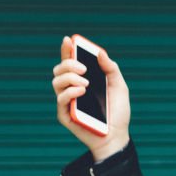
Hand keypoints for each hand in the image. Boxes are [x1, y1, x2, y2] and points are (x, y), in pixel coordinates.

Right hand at [52, 36, 131, 161]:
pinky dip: (70, 92)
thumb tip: (99, 52)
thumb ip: (110, 68)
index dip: (67, 49)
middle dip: (68, 63)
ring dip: (70, 77)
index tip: (69, 40)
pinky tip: (82, 91)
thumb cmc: (118, 112)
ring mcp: (67, 102)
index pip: (70, 61)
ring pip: (56, 82)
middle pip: (59, 69)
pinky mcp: (65, 115)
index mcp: (83, 79)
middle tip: (83, 68)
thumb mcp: (119, 86)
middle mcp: (72, 89)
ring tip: (86, 83)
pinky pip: (61, 99)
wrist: (117, 136)